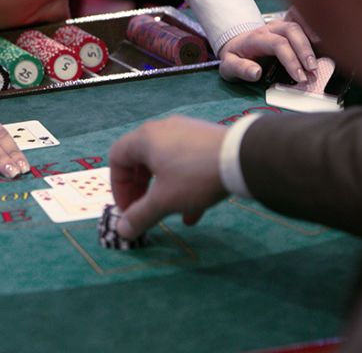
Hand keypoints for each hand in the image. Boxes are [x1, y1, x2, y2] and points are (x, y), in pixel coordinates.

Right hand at [108, 116, 227, 238]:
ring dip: (164, 191)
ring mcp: (186, 132)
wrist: (244, 157)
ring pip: (166, 164)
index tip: (127, 209)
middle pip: (140, 161)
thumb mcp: (164, 201)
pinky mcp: (206, 139)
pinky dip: (184, 185)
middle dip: (141, 190)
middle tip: (144, 211)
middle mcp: (162, 130)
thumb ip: (140, 216)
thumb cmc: (194, 177)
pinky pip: (186, 162)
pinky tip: (195, 211)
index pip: (117, 158)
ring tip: (171, 213)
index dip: (118, 186)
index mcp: (145, 139)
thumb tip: (121, 231)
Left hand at [218, 16, 316, 82]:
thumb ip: (240, 69)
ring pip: (301, 25)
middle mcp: (271, 28)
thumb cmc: (234, 56)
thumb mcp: (228, 66)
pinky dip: (315, 29)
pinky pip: (304, 22)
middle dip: (305, 50)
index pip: (278, 44)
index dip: (291, 60)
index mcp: (256, 37)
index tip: (299, 76)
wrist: (235, 44)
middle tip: (313, 70)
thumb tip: (256, 73)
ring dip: (313, 41)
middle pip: (293, 31)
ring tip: (321, 59)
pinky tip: (324, 41)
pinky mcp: (289, 28)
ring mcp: (281, 25)